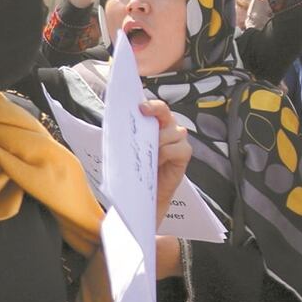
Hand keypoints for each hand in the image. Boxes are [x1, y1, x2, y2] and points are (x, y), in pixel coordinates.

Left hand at [139, 100, 190, 227]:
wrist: (143, 197)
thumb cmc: (135, 173)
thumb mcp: (127, 152)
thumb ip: (128, 138)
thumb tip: (117, 127)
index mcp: (154, 126)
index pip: (155, 109)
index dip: (150, 104)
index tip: (139, 106)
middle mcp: (168, 130)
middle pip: (166, 113)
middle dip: (156, 110)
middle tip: (143, 112)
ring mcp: (178, 142)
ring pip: (173, 131)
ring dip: (160, 138)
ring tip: (150, 151)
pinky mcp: (184, 155)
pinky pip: (179, 147)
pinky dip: (168, 152)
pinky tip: (159, 160)